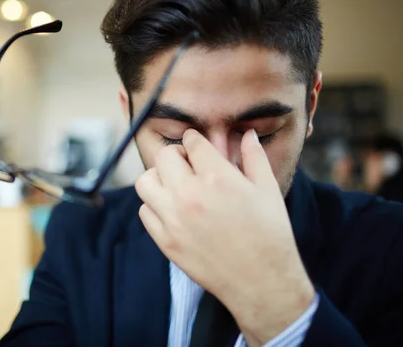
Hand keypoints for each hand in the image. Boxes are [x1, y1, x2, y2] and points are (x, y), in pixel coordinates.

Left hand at [135, 129, 314, 345]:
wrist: (262, 282)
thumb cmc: (270, 234)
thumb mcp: (268, 190)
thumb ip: (254, 157)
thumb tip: (247, 134)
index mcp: (217, 177)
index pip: (192, 142)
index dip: (196, 141)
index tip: (198, 146)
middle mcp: (189, 195)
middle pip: (164, 156)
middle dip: (177, 155)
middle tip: (189, 165)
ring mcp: (173, 219)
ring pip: (145, 181)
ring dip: (159, 178)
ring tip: (176, 186)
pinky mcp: (165, 241)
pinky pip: (145, 211)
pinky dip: (155, 205)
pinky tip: (173, 209)